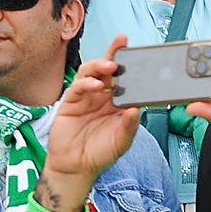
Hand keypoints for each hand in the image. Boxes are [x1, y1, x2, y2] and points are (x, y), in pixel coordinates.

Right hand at [45, 37, 138, 182]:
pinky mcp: (71, 102)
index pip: (125, 77)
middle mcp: (103, 95)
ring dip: (100, 65)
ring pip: (91, 72)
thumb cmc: (101, 152)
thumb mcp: (122, 141)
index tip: (139, 51)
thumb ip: (130, 126)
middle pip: (108, 68)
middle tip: (122, 43)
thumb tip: (135, 110)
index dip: (130, 63)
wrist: (76, 168)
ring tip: (110, 66)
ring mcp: (86, 97)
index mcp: (118, 100)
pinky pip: (78, 87)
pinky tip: (96, 85)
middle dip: (114, 53)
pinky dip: (87, 83)